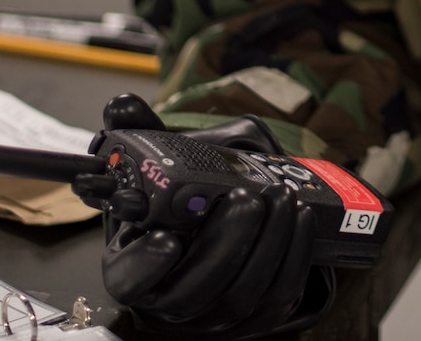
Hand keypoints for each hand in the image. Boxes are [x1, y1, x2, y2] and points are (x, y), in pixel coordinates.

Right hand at [80, 96, 336, 338]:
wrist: (216, 231)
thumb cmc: (181, 206)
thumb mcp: (154, 174)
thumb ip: (135, 137)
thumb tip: (122, 104)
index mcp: (134, 268)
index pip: (130, 280)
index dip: (146, 266)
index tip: (168, 239)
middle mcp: (171, 299)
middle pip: (196, 289)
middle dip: (227, 242)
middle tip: (248, 198)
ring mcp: (214, 314)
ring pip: (242, 293)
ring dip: (268, 244)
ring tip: (281, 198)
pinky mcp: (255, 316)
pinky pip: (278, 294)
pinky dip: (292, 256)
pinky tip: (298, 218)